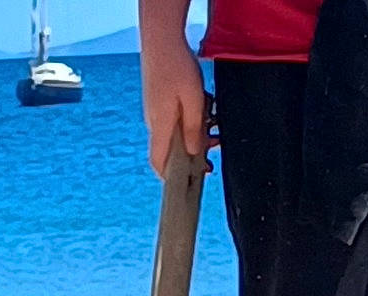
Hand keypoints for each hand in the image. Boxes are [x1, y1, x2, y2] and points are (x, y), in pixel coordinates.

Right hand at [139, 29, 205, 175]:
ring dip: (193, 136)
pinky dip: (189, 121)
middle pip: (169, 151)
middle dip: (190, 156)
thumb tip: (194, 153)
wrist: (161, 38)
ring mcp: (155, 111)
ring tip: (213, 127)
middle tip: (211, 152)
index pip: (159, 163)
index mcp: (161, 126)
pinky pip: (174, 120)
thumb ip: (194, 129)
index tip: (185, 184)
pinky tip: (203, 110)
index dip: (169, 178)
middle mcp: (154, 122)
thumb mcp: (194, 100)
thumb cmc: (177, 65)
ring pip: (174, 135)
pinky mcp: (159, 102)